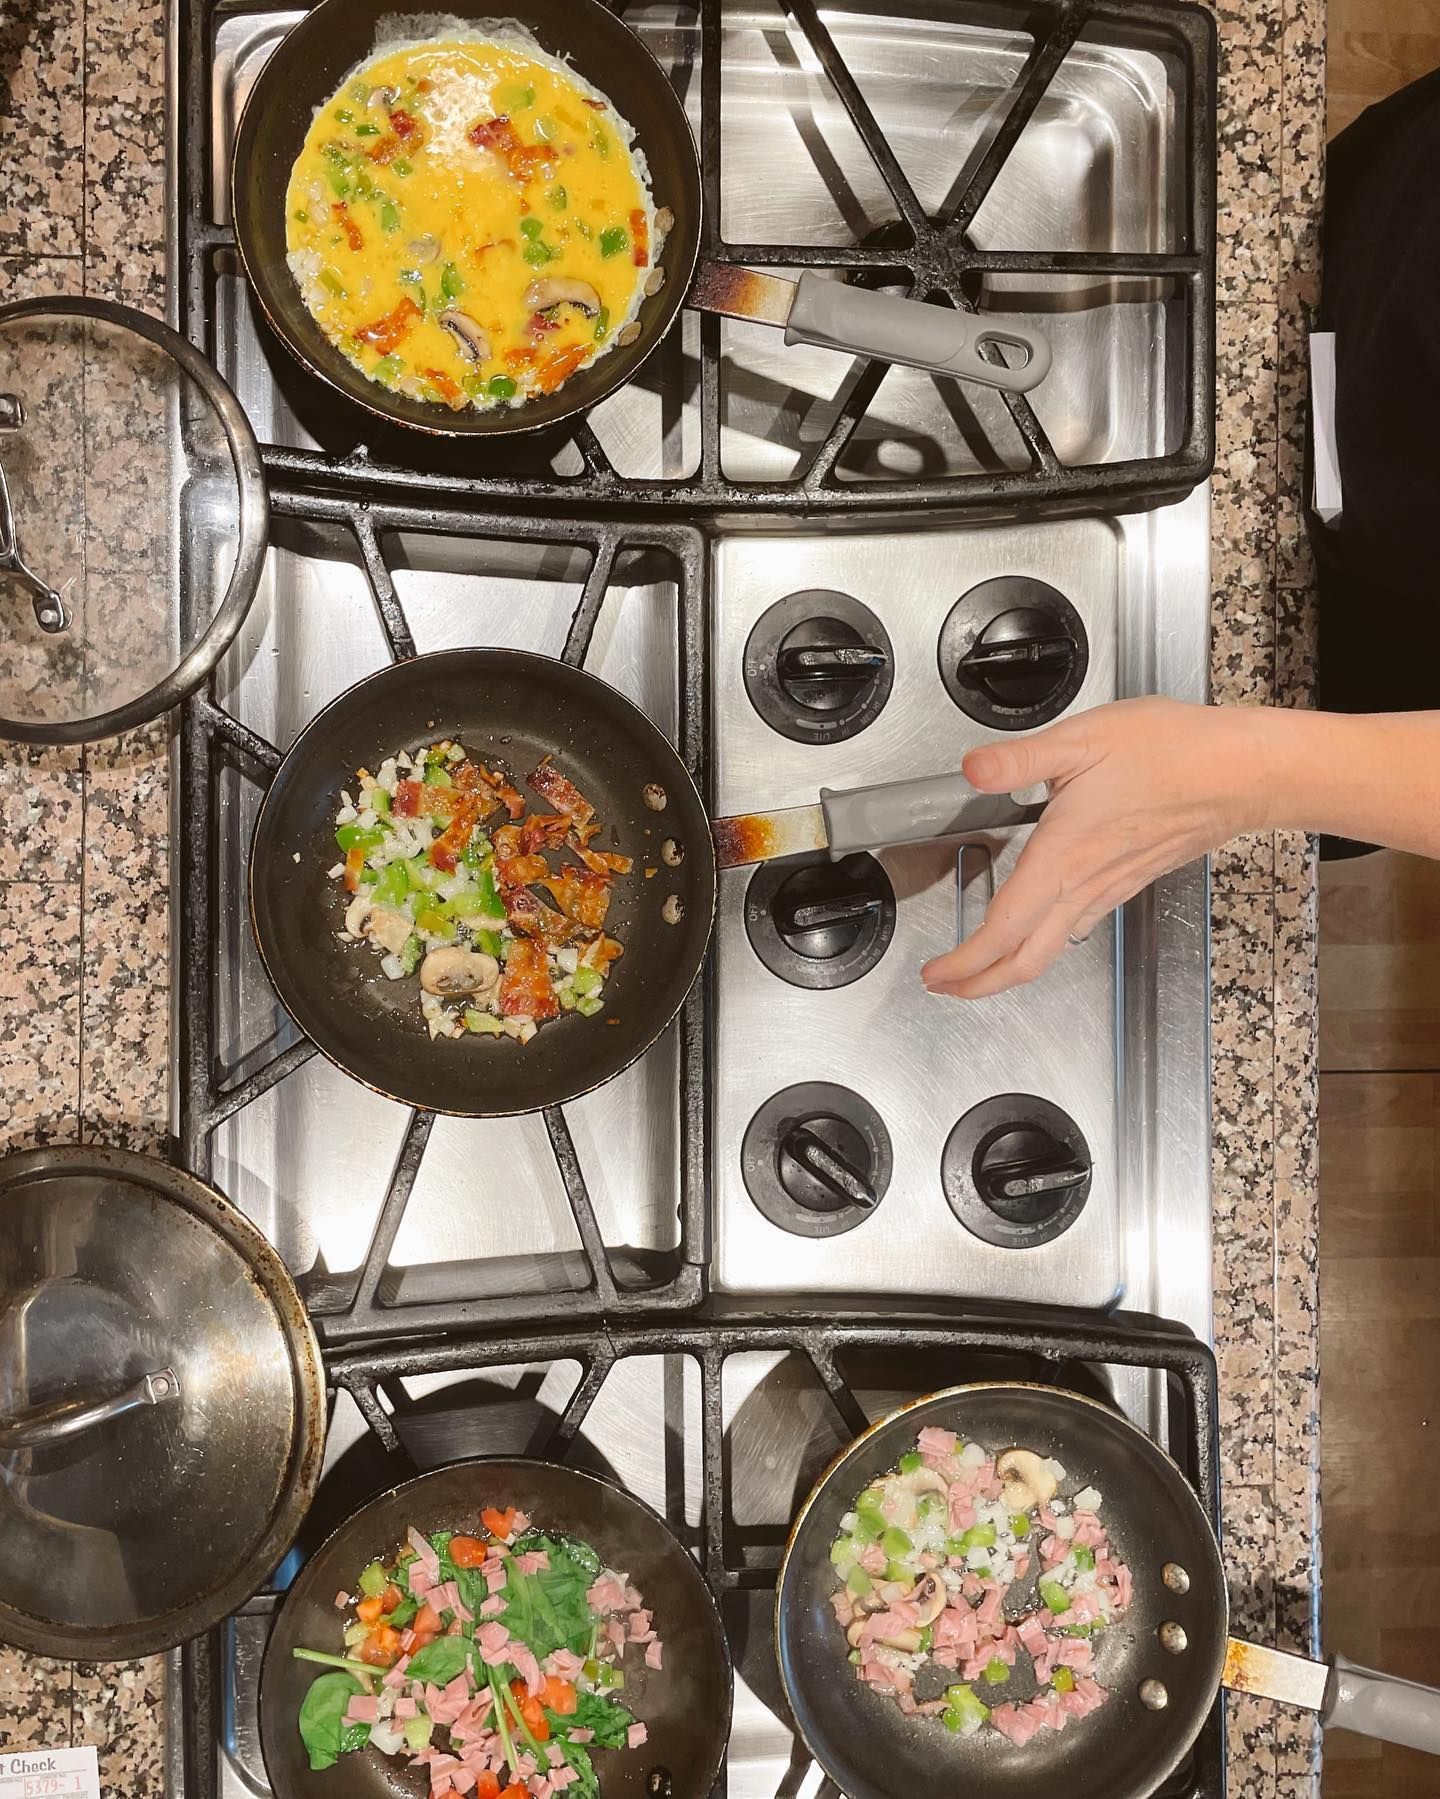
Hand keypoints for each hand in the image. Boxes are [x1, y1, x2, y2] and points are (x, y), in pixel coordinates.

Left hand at [922, 698, 1270, 998]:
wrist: (1241, 773)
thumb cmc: (1172, 751)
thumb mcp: (1084, 739)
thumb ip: (1019, 758)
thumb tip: (972, 769)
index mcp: (1062, 856)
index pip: (1003, 929)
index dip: (965, 962)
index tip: (936, 976)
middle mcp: (1084, 883)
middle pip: (1026, 959)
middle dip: (980, 983)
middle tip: (946, 986)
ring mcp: (1109, 888)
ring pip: (1052, 948)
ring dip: (1009, 966)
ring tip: (979, 964)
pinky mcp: (1128, 881)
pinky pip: (1077, 927)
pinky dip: (1043, 942)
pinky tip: (1036, 926)